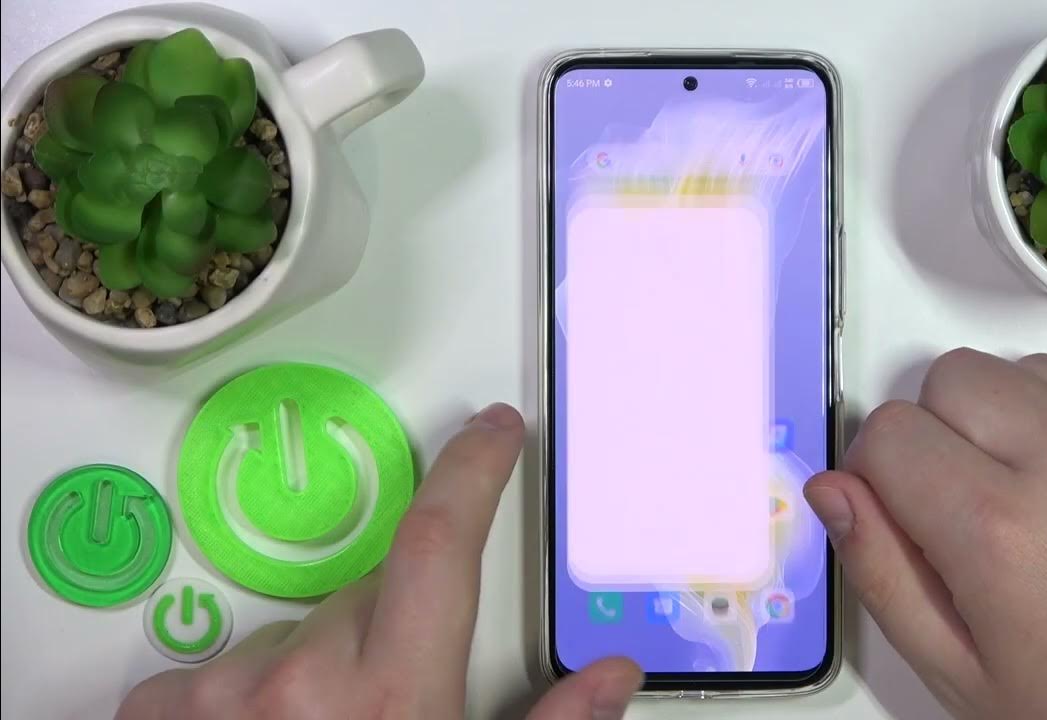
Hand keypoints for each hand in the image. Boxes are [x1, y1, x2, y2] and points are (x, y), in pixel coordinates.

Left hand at [117, 403, 641, 719]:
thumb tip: (616, 674)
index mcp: (396, 699)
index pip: (440, 545)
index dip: (473, 472)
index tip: (493, 431)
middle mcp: (304, 680)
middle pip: (369, 593)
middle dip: (393, 621)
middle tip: (399, 694)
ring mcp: (225, 692)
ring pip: (295, 632)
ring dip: (317, 664)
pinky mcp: (162, 709)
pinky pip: (219, 668)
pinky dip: (244, 693)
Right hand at [805, 349, 1046, 718]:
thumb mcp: (964, 674)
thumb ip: (882, 572)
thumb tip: (836, 491)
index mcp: (1004, 533)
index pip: (887, 433)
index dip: (876, 475)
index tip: (900, 510)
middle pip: (951, 377)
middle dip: (935, 435)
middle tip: (963, 507)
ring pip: (1025, 367)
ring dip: (1007, 418)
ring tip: (1033, 499)